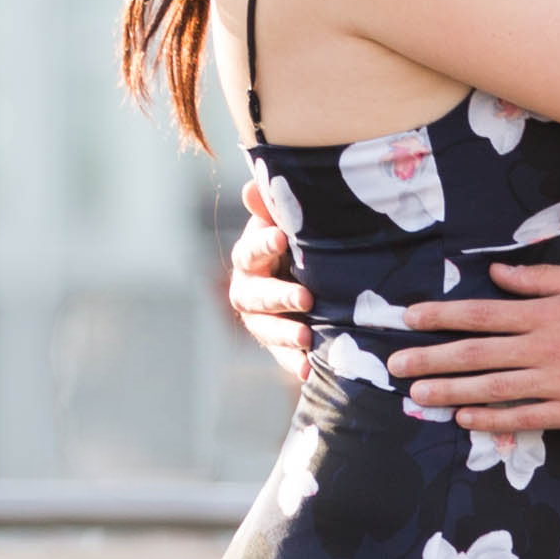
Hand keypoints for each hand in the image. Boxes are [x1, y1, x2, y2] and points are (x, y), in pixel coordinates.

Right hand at [228, 179, 312, 383]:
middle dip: (279, 296)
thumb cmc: (301, 245)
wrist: (312, 282)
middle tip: (306, 298)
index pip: (250, 250)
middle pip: (255, 295)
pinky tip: (307, 370)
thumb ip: (274, 210)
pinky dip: (293, 363)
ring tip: (308, 339)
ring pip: (265, 328)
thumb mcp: (291, 225)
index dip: (263, 243)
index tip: (282, 237)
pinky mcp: (275, 344)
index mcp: (250, 257)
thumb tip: (251, 188)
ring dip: (285, 335)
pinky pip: (280, 357)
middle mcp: (247, 289)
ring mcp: (259, 319)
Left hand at [390, 267, 559, 431]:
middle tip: (396, 364)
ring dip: (451, 392)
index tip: (409, 318)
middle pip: (477, 354)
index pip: (483, 314)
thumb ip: (540, 280)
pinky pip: (525, 417)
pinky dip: (493, 419)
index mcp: (548, 314)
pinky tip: (466, 419)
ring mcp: (559, 384)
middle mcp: (547, 348)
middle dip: (432, 358)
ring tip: (418, 395)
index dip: (442, 316)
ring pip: (493, 389)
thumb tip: (497, 274)